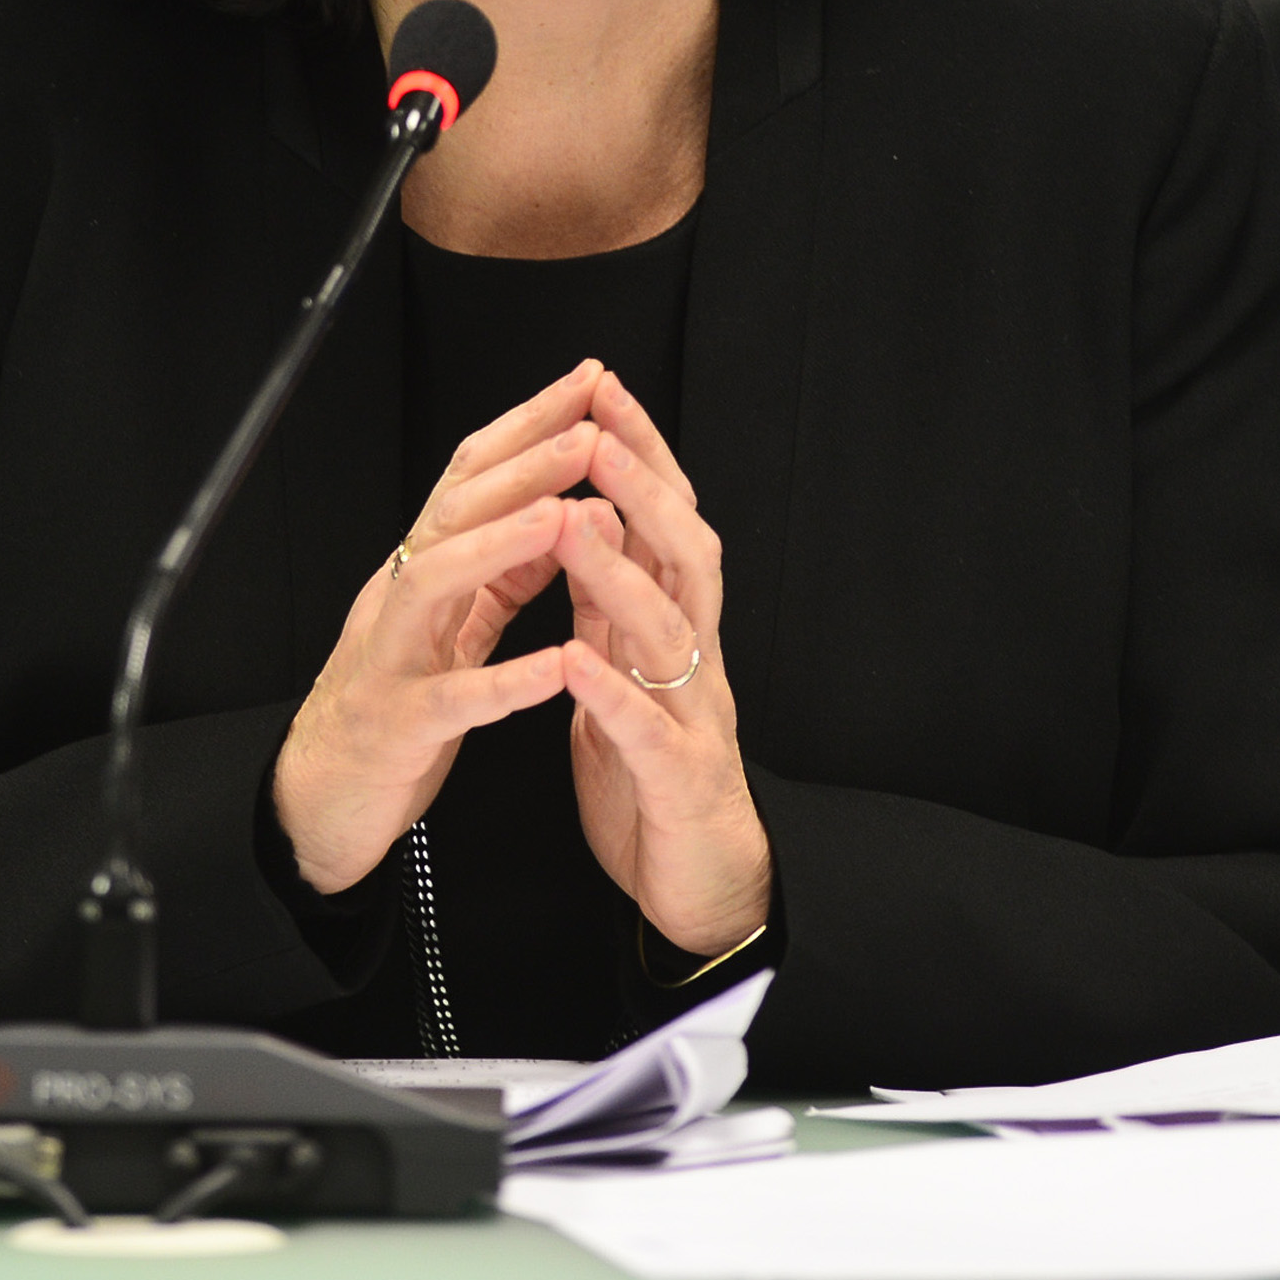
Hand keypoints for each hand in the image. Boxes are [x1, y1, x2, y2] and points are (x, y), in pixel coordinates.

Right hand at [272, 361, 606, 893]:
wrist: (322, 799)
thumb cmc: (396, 706)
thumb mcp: (450, 627)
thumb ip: (498, 573)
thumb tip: (563, 511)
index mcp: (421, 572)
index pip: (474, 479)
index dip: (529, 427)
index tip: (589, 384)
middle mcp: (398, 599)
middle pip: (453, 512)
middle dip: (523, 466)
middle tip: (588, 429)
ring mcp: (390, 659)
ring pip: (432, 583)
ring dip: (500, 544)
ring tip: (564, 516)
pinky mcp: (395, 727)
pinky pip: (448, 700)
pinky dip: (501, 682)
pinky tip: (554, 669)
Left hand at [555, 371, 772, 958]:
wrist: (702, 888)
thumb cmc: (657, 779)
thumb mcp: (629, 673)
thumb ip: (617, 605)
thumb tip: (594, 520)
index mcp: (677, 632)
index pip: (665, 525)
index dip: (640, 457)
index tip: (602, 392)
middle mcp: (697, 663)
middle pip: (686, 558)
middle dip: (645, 491)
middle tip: (602, 433)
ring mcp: (694, 720)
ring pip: (670, 634)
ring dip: (623, 575)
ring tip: (579, 525)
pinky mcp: (678, 783)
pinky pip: (646, 733)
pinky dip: (612, 693)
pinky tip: (576, 661)